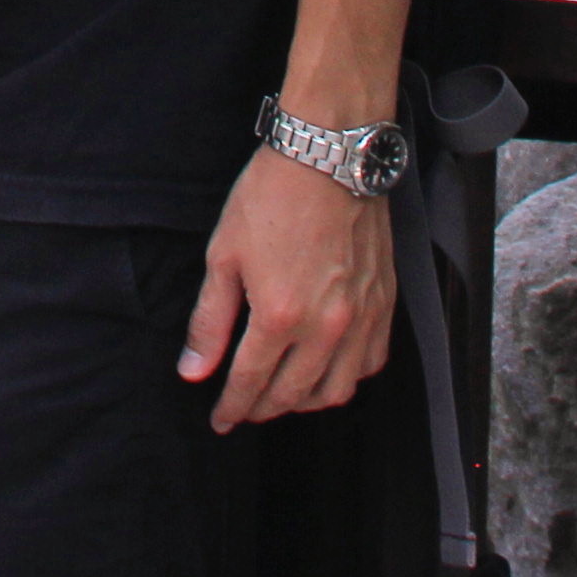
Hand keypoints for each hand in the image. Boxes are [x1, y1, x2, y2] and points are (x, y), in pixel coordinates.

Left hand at [181, 140, 397, 428]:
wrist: (328, 157)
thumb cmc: (271, 197)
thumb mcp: (224, 255)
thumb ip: (210, 320)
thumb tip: (193, 370)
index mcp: (279, 315)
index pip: (250, 382)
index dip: (231, 407)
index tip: (219, 420)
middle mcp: (325, 327)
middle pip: (291, 393)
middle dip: (262, 408)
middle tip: (244, 407)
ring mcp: (361, 318)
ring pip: (336, 390)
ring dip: (304, 402)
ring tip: (281, 395)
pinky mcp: (384, 304)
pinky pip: (370, 364)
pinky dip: (346, 378)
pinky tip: (326, 371)